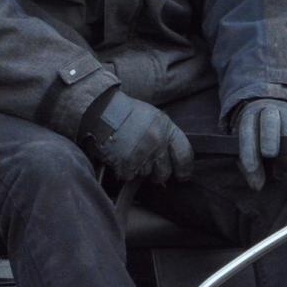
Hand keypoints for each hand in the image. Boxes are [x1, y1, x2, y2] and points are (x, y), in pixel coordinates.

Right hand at [79, 89, 193, 185]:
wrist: (102, 110)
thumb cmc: (128, 113)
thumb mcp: (155, 119)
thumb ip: (166, 137)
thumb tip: (173, 160)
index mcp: (167, 129)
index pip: (185, 156)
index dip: (184, 169)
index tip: (181, 175)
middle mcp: (158, 142)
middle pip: (165, 172)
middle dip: (158, 174)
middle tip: (150, 168)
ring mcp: (142, 154)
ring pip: (146, 175)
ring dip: (139, 169)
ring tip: (130, 153)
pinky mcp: (127, 163)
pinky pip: (130, 176)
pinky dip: (125, 170)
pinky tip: (120, 157)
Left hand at [234, 98, 286, 191]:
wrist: (276, 114)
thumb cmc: (259, 137)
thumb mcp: (249, 150)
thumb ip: (251, 168)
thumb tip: (257, 186)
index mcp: (249, 116)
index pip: (246, 130)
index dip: (248, 149)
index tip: (250, 169)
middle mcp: (268, 110)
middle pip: (269, 120)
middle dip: (268, 137)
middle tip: (269, 154)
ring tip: (282, 170)